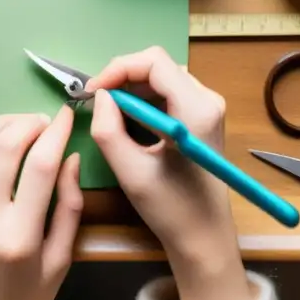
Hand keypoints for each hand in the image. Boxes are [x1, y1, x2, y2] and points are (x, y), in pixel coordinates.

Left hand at [0, 108, 82, 299]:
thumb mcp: (61, 261)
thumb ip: (69, 207)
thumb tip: (69, 157)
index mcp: (22, 237)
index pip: (41, 166)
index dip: (55, 132)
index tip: (65, 114)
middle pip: (4, 148)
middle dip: (26, 122)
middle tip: (42, 121)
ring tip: (16, 123)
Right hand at [88, 47, 254, 299]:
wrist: (204, 237)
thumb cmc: (171, 208)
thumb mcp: (131, 172)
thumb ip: (108, 130)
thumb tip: (100, 97)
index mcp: (196, 108)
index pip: (153, 62)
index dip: (118, 69)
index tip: (93, 92)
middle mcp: (207, 99)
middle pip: (157, 66)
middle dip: (122, 78)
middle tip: (96, 102)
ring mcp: (207, 107)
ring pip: (160, 77)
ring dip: (131, 88)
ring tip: (108, 111)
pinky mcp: (201, 116)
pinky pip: (167, 92)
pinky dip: (142, 99)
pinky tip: (126, 120)